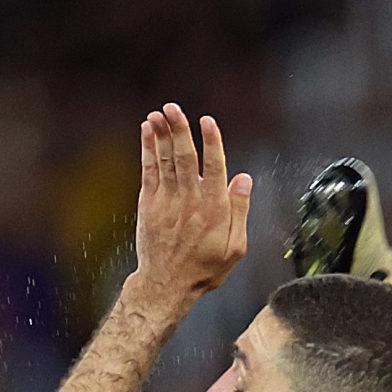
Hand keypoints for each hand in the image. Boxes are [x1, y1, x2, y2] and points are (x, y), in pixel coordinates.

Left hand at [132, 105, 251, 307]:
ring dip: (162, 134)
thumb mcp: (235, 247)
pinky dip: (147, 149)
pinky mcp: (148, 204)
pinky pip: (148, 170)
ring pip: (165, 160)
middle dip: (180, 130)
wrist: (167, 284)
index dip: (211, 143)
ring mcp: (166, 201)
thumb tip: (243, 179)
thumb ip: (239, 210)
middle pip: (185, 158)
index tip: (208, 121)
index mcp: (214, 210)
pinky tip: (148, 130)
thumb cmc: (206, 267)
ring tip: (160, 112)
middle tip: (175, 107)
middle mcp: (190, 202)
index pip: (214, 169)